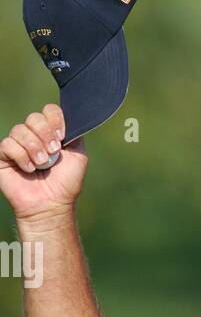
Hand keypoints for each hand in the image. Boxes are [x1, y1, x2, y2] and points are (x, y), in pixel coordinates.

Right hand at [0, 104, 87, 220]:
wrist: (51, 205)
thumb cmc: (66, 184)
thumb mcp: (78, 156)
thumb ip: (75, 134)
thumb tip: (69, 117)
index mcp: (50, 133)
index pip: (49, 111)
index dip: (55, 120)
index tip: (62, 137)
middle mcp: (33, 136)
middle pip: (34, 117)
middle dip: (45, 135)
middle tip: (53, 153)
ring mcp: (17, 145)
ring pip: (20, 130)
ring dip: (34, 148)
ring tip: (42, 165)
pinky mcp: (3, 156)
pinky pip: (8, 144)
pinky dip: (21, 157)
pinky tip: (29, 169)